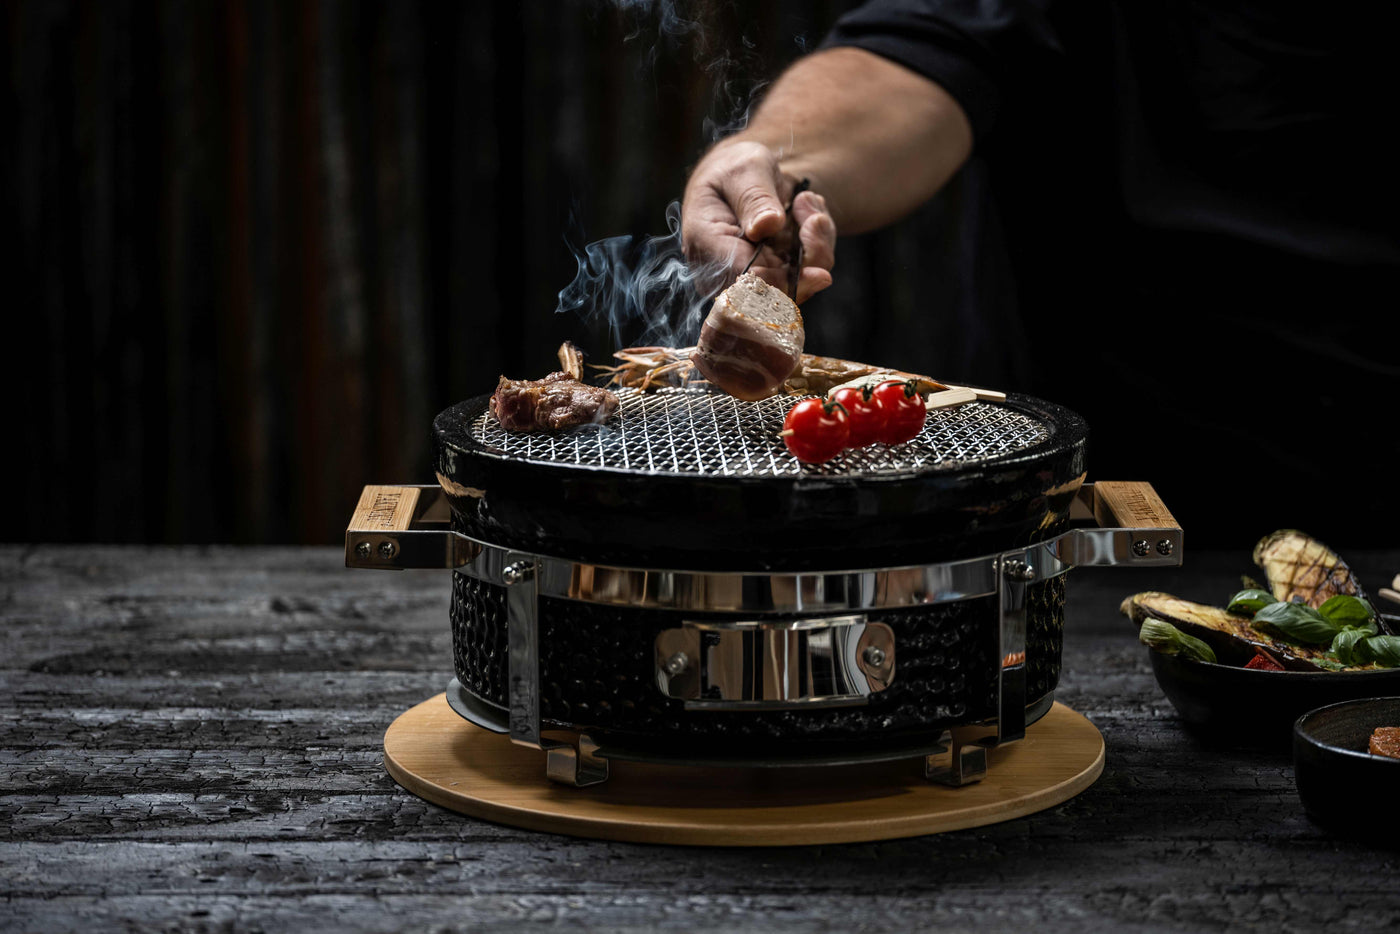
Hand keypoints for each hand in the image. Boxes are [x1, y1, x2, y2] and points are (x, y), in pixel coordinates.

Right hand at [681, 140, 835, 303]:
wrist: (740, 178)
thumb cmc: (736, 170)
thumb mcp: (745, 169)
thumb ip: (754, 196)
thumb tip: (766, 226)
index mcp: (705, 244)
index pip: (743, 283)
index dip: (782, 283)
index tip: (820, 274)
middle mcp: (722, 272)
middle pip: (773, 293)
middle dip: (808, 256)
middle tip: (816, 216)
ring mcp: (748, 278)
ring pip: (797, 285)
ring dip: (816, 245)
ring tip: (808, 203)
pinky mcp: (771, 278)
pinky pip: (806, 274)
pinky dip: (817, 244)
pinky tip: (809, 214)